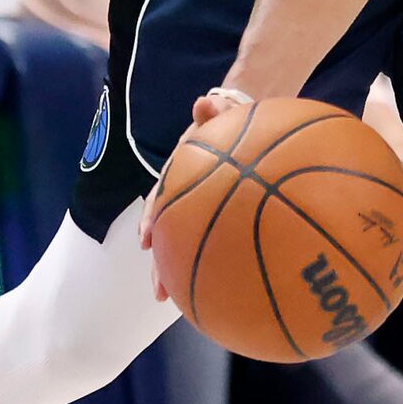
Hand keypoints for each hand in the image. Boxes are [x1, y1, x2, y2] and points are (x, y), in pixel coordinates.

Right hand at [139, 87, 253, 297]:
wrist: (255, 119)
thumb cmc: (239, 118)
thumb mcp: (227, 112)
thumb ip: (217, 110)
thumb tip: (206, 102)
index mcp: (184, 172)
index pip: (163, 196)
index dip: (154, 217)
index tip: (146, 241)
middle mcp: (189, 193)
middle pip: (172, 231)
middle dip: (163, 263)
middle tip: (161, 293)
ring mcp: (206, 204)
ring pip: (191, 240)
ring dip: (183, 269)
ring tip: (178, 301)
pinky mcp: (226, 213)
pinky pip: (219, 238)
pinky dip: (219, 261)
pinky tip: (227, 290)